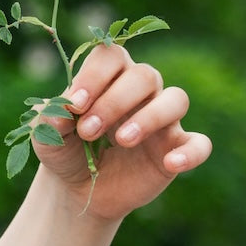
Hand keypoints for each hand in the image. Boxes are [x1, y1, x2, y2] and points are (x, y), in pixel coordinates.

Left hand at [31, 43, 211, 220]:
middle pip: (144, 75)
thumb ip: (49, 118)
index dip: (94, 76)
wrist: (77, 189)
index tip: (75, 104)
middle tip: (88, 131)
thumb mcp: (46, 136)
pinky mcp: (176, 149)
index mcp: (108, 78)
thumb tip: (60, 109)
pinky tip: (171, 163)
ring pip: (176, 99)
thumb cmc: (65, 149)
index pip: (111, 57)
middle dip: (114, 102)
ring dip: (150, 117)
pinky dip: (191, 152)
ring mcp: (162, 120)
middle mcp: (140, 92)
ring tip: (122, 141)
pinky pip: (200, 144)